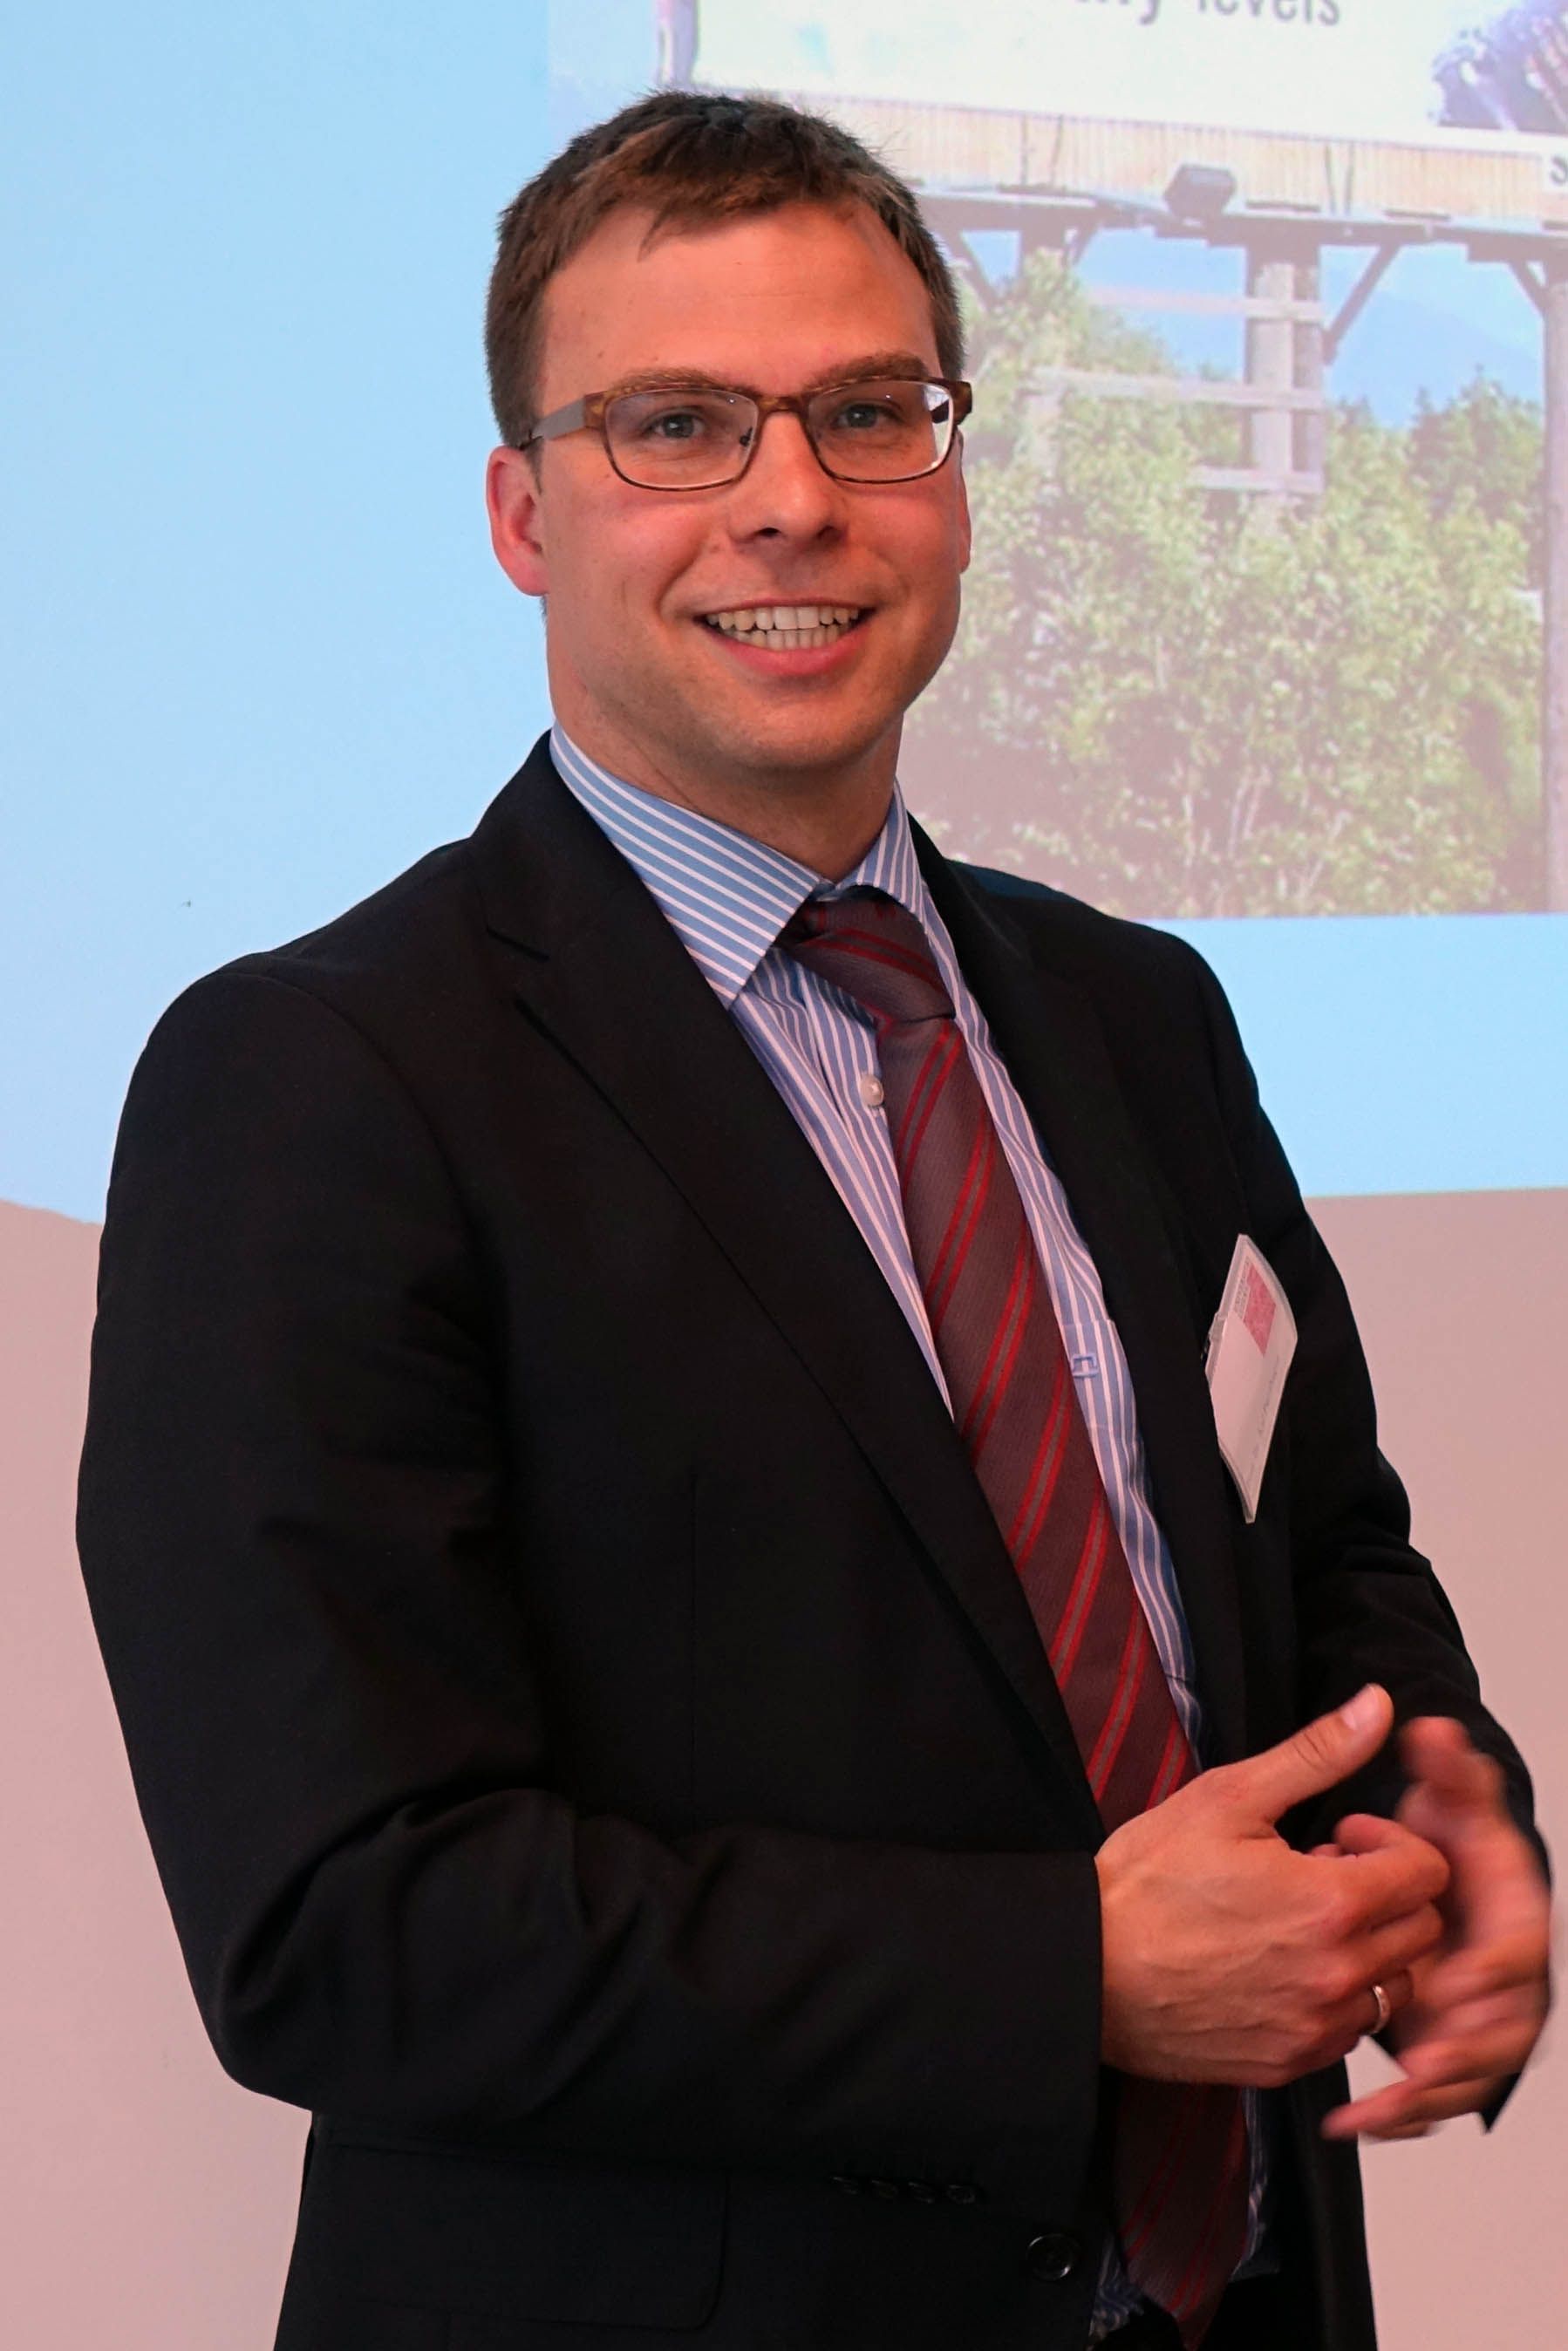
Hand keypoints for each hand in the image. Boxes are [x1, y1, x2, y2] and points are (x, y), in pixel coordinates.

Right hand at [1096, 1685, 1447, 2087]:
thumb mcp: (1229, 1798)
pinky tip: (1282, 1968)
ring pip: (1394, 1987)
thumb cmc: (1147, 1884)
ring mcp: (1315, 2028)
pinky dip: (1334, 1999)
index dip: (1388, 1842)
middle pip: (1422, 1931)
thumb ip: (1317, 1754)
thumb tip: (1377, 1707)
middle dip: (1384, 1894)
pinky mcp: (1289, 2064)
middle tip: (1319, 1875)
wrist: (1087, 1969)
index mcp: (1331, 1905)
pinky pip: (1350, 2033)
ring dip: (1368, 1951)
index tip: (1339, 1836)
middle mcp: (1337, 1976)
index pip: (1429, 1872)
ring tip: (1302, 1925)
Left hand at [1321, 1717, 1551, 2140]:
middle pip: (1503, 2029)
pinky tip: (1355, 2123)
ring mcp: (1482, 2014)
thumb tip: (1434, 1725)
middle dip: (1461, 2051)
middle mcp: (1507, 1973)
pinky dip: (1404, 2114)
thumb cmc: (1445, 1828)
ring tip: (1377, 2109)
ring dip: (1428, 2097)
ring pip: (1470, 2074)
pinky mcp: (1451, 2042)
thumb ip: (1447, 1766)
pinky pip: (1439, 2093)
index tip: (1452, 1985)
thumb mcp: (1445, 1792)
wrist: (1436, 1867)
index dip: (1489, 1971)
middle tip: (1416, 2066)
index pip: (1519, 1952)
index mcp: (1516, 1913)